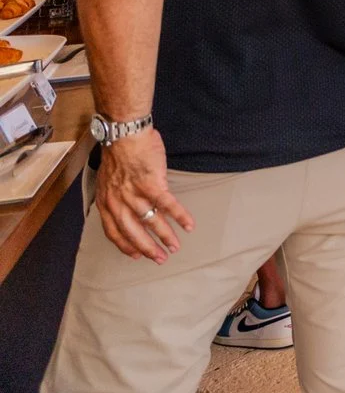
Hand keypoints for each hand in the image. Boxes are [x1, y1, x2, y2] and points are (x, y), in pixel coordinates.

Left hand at [95, 131, 192, 262]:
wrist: (124, 134)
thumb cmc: (119, 152)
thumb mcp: (109, 179)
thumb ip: (118, 196)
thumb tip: (131, 205)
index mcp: (106, 202)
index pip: (114, 232)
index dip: (126, 246)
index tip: (136, 255)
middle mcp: (118, 202)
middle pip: (133, 232)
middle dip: (147, 248)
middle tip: (160, 258)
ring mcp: (134, 194)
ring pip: (151, 221)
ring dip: (165, 236)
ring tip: (175, 246)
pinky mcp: (152, 184)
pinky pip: (167, 204)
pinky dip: (179, 216)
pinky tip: (189, 224)